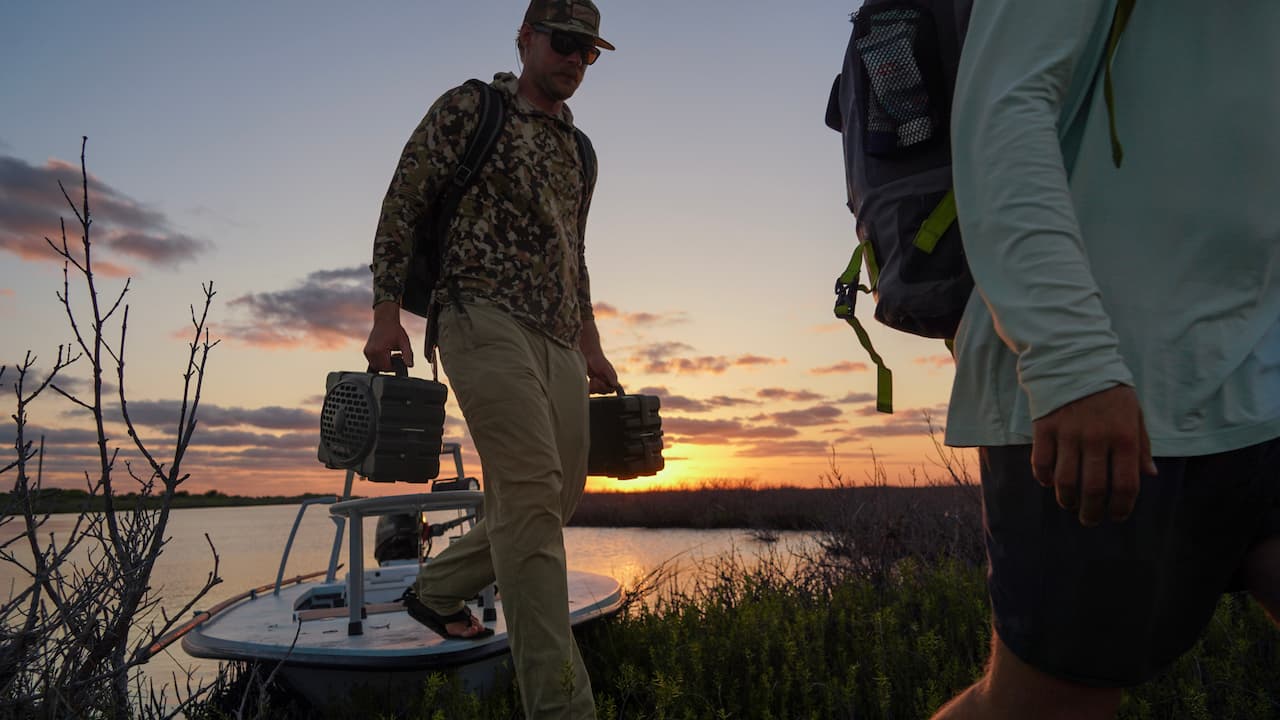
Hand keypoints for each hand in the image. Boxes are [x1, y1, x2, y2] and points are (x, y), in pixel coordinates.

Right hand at [363, 302, 413, 370]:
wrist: (385, 321)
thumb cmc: (395, 331)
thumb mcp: (404, 343)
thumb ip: (408, 355)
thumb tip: (410, 366)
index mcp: (380, 350)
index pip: (386, 368)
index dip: (394, 367)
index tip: (398, 357)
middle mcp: (371, 352)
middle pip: (380, 368)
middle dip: (389, 366)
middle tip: (395, 355)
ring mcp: (367, 352)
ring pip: (376, 366)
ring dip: (383, 364)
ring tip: (390, 353)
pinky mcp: (366, 351)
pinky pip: (372, 362)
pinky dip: (379, 360)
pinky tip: (385, 353)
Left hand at [584, 350, 617, 394]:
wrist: (589, 355)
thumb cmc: (598, 360)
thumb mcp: (605, 368)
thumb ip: (611, 377)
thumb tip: (616, 386)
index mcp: (612, 378)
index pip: (612, 389)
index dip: (605, 388)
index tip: (599, 382)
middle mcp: (607, 381)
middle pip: (604, 392)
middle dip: (598, 387)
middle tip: (594, 379)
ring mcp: (601, 382)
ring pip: (598, 392)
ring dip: (593, 388)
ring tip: (592, 379)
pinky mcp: (594, 382)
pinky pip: (592, 390)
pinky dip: (590, 388)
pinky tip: (589, 382)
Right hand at [1031, 385, 1157, 525]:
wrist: (1075, 358)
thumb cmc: (1110, 389)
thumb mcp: (1135, 413)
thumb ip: (1142, 445)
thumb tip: (1148, 475)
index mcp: (1124, 438)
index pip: (1125, 485)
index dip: (1121, 508)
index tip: (1116, 516)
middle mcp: (1097, 439)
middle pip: (1093, 489)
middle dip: (1092, 512)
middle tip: (1090, 519)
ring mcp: (1068, 434)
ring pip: (1064, 481)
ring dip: (1067, 500)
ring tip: (1070, 505)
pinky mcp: (1045, 428)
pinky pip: (1041, 462)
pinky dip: (1044, 478)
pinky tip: (1049, 482)